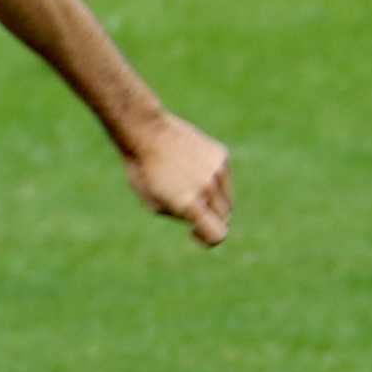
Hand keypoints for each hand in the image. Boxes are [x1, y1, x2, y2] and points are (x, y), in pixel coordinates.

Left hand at [123, 112, 230, 246]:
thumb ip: (181, 215)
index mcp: (189, 204)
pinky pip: (224, 177)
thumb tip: (200, 220)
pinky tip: (192, 167)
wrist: (147, 132)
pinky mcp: (222, 155)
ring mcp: (219, 171)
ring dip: (213, 199)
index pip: (218, 235)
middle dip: (209, 219)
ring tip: (187, 185)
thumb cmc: (144, 171)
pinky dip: (213, 179)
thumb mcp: (153, 202)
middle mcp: (208, 188)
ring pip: (227, 198)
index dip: (208, 240)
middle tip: (189, 208)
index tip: (194, 232)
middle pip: (224, 218)